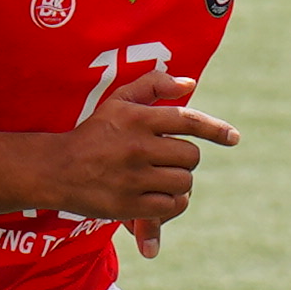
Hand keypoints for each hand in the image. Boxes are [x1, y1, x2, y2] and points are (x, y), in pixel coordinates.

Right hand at [36, 73, 238, 251]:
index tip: (234, 138)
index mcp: (137, 118)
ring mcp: (133, 178)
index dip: (215, 130)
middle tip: (167, 159)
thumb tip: (190, 83)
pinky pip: (171, 206)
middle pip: (190, 156)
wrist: (56, 169)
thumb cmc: (93, 133)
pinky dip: (171, 203)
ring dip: (179, 182)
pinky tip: (157, 197)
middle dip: (186, 159)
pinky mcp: (128, 205)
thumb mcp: (117, 101)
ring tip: (161, 178)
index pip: (187, 120)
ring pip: (184, 182)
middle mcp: (137, 147)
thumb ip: (153, 86)